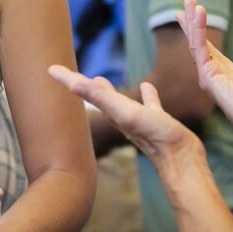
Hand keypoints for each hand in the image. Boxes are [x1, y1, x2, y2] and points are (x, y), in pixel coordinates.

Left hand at [47, 65, 202, 171]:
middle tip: (68, 75)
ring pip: (118, 100)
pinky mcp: (158, 121)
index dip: (67, 79)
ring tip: (98, 79)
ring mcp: (139, 118)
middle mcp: (121, 114)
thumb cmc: (155, 137)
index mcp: (112, 110)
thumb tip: (74, 83)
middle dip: (82, 84)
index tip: (50, 70)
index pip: (84, 90)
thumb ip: (103, 99)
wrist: (182, 162)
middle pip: (96, 95)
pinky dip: (147, 95)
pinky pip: (150, 104)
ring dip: (107, 89)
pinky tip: (147, 87)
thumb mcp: (127, 114)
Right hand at [178, 0, 232, 139]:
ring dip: (192, 22)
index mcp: (228, 75)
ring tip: (189, 1)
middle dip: (191, 23)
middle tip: (184, 3)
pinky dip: (198, 30)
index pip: (210, 49)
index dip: (202, 33)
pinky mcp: (208, 75)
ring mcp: (209, 75)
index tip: (195, 17)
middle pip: (199, 43)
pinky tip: (198, 13)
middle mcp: (215, 74)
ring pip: (196, 43)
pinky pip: (200, 47)